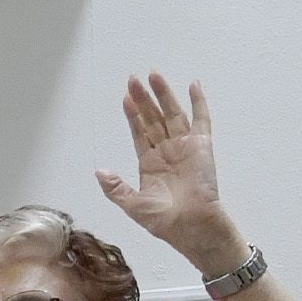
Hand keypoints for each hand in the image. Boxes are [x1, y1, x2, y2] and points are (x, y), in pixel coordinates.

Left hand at [95, 73, 239, 271]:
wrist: (191, 225)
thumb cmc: (164, 220)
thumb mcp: (133, 205)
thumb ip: (116, 188)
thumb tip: (99, 172)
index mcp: (150, 163)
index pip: (140, 132)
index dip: (133, 115)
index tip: (125, 97)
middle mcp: (167, 151)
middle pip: (154, 118)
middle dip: (144, 99)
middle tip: (133, 78)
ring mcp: (185, 146)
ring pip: (172, 114)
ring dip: (164, 94)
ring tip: (154, 74)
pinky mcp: (202, 146)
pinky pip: (202, 119)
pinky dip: (199, 102)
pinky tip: (193, 85)